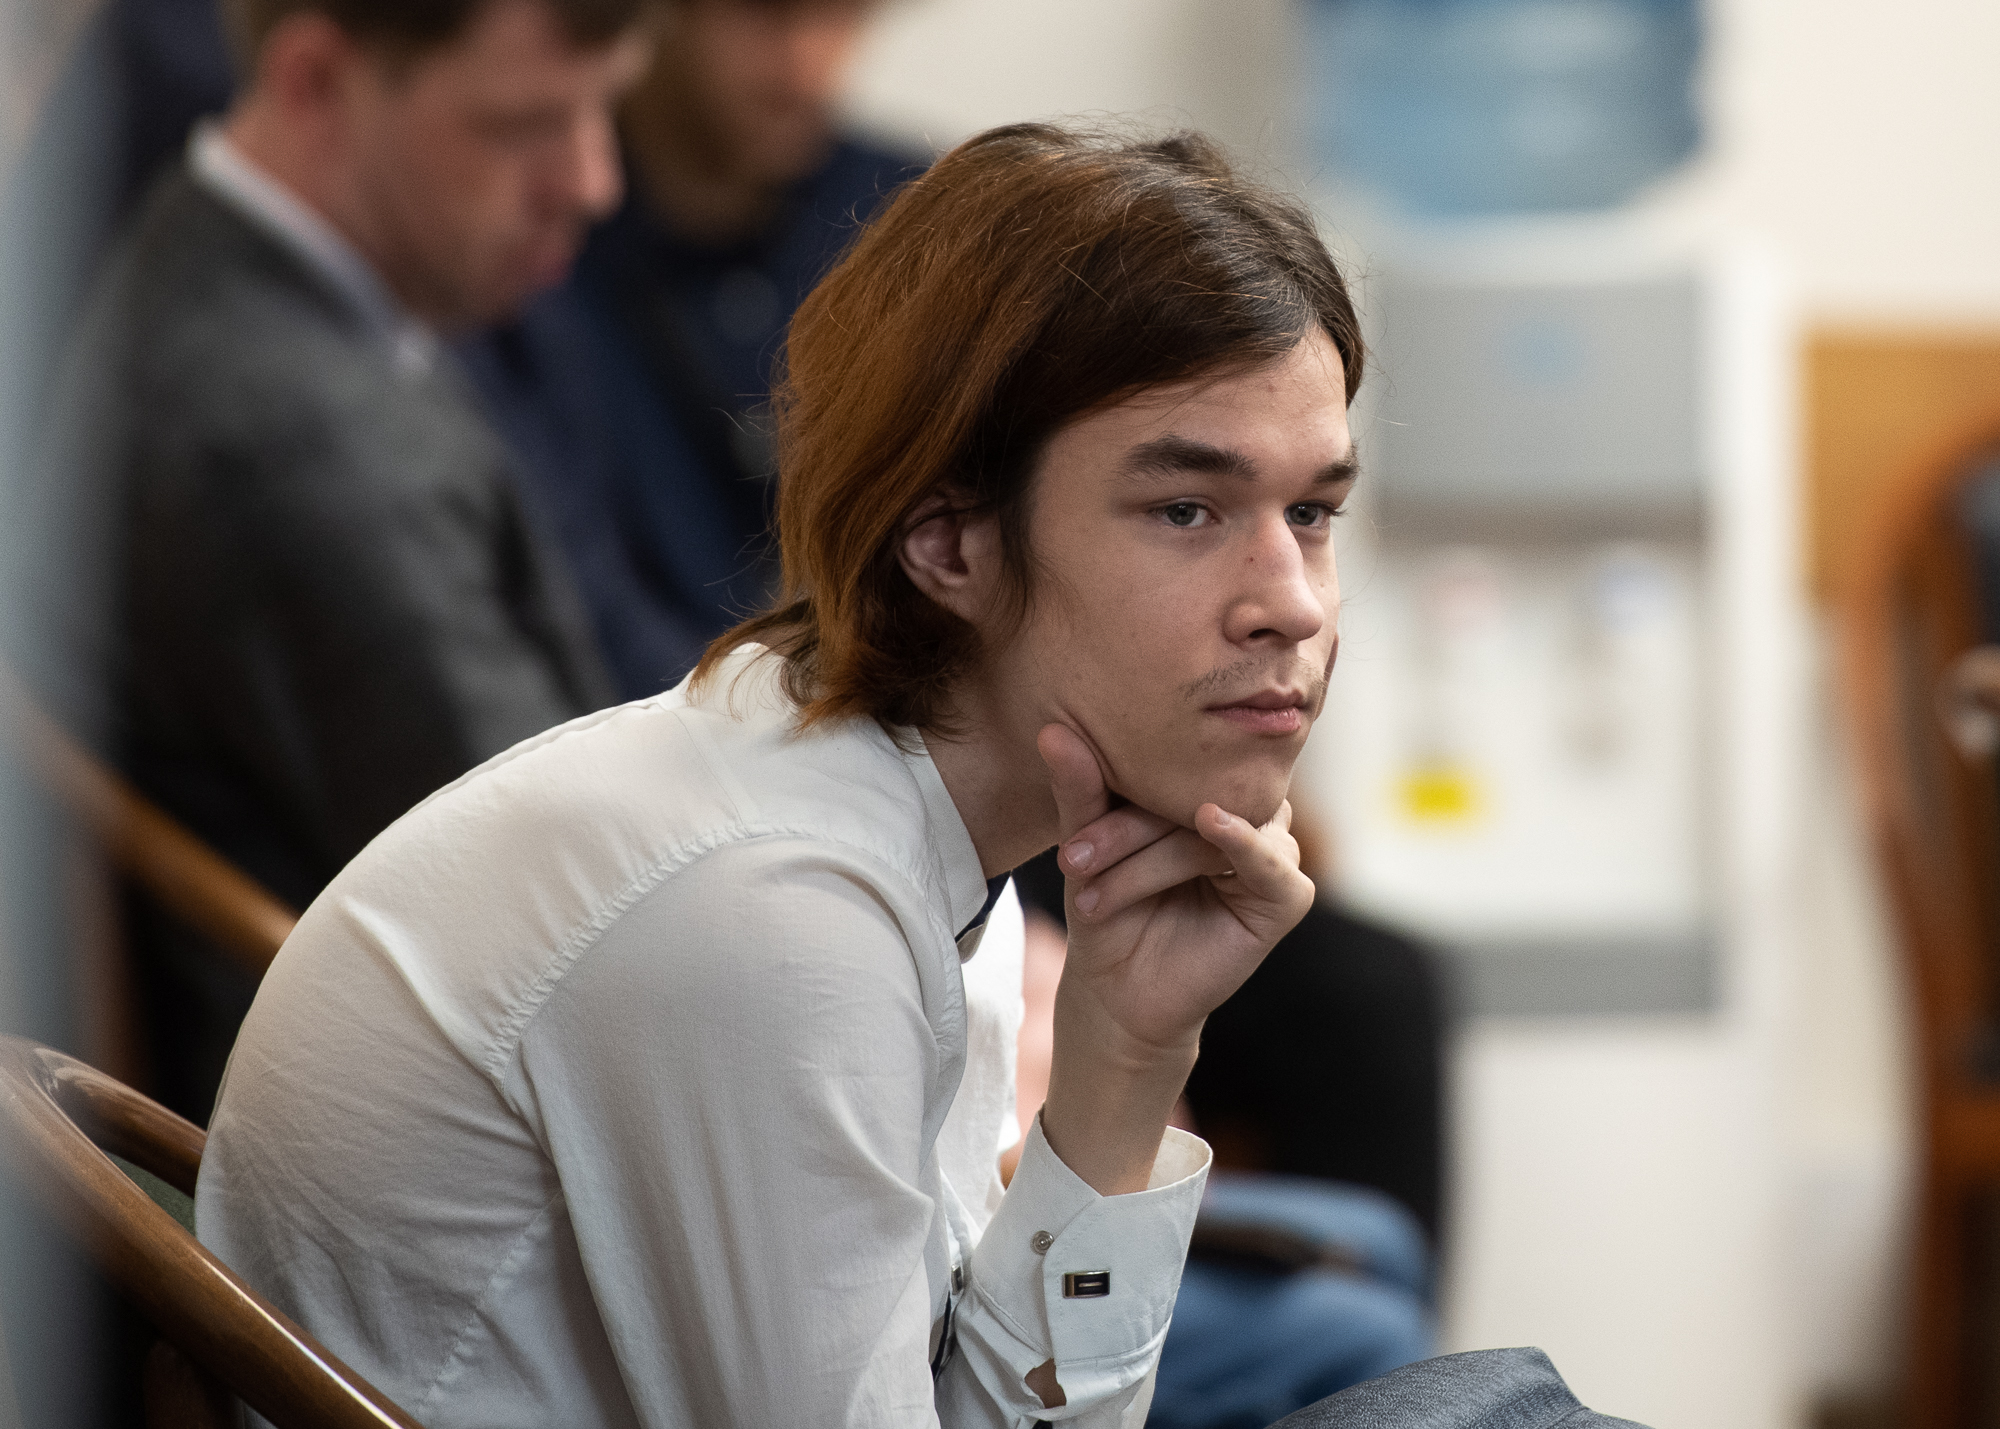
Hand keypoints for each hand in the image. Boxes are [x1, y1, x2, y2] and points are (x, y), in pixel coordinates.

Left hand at [1034, 723, 1313, 1192]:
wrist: (1116, 992)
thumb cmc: (1106, 908)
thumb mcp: (1086, 846)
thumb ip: (1081, 790)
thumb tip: (1055, 731)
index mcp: (1200, 787)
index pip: (1169, 765)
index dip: (1118, 785)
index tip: (1064, 828)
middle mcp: (1242, 809)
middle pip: (1193, 794)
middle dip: (1128, 831)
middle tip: (1074, 862)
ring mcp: (1270, 849)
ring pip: (1219, 828)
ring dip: (1155, 859)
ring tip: (1097, 896)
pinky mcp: (1287, 895)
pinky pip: (1273, 861)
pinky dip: (1245, 841)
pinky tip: (1213, 824)